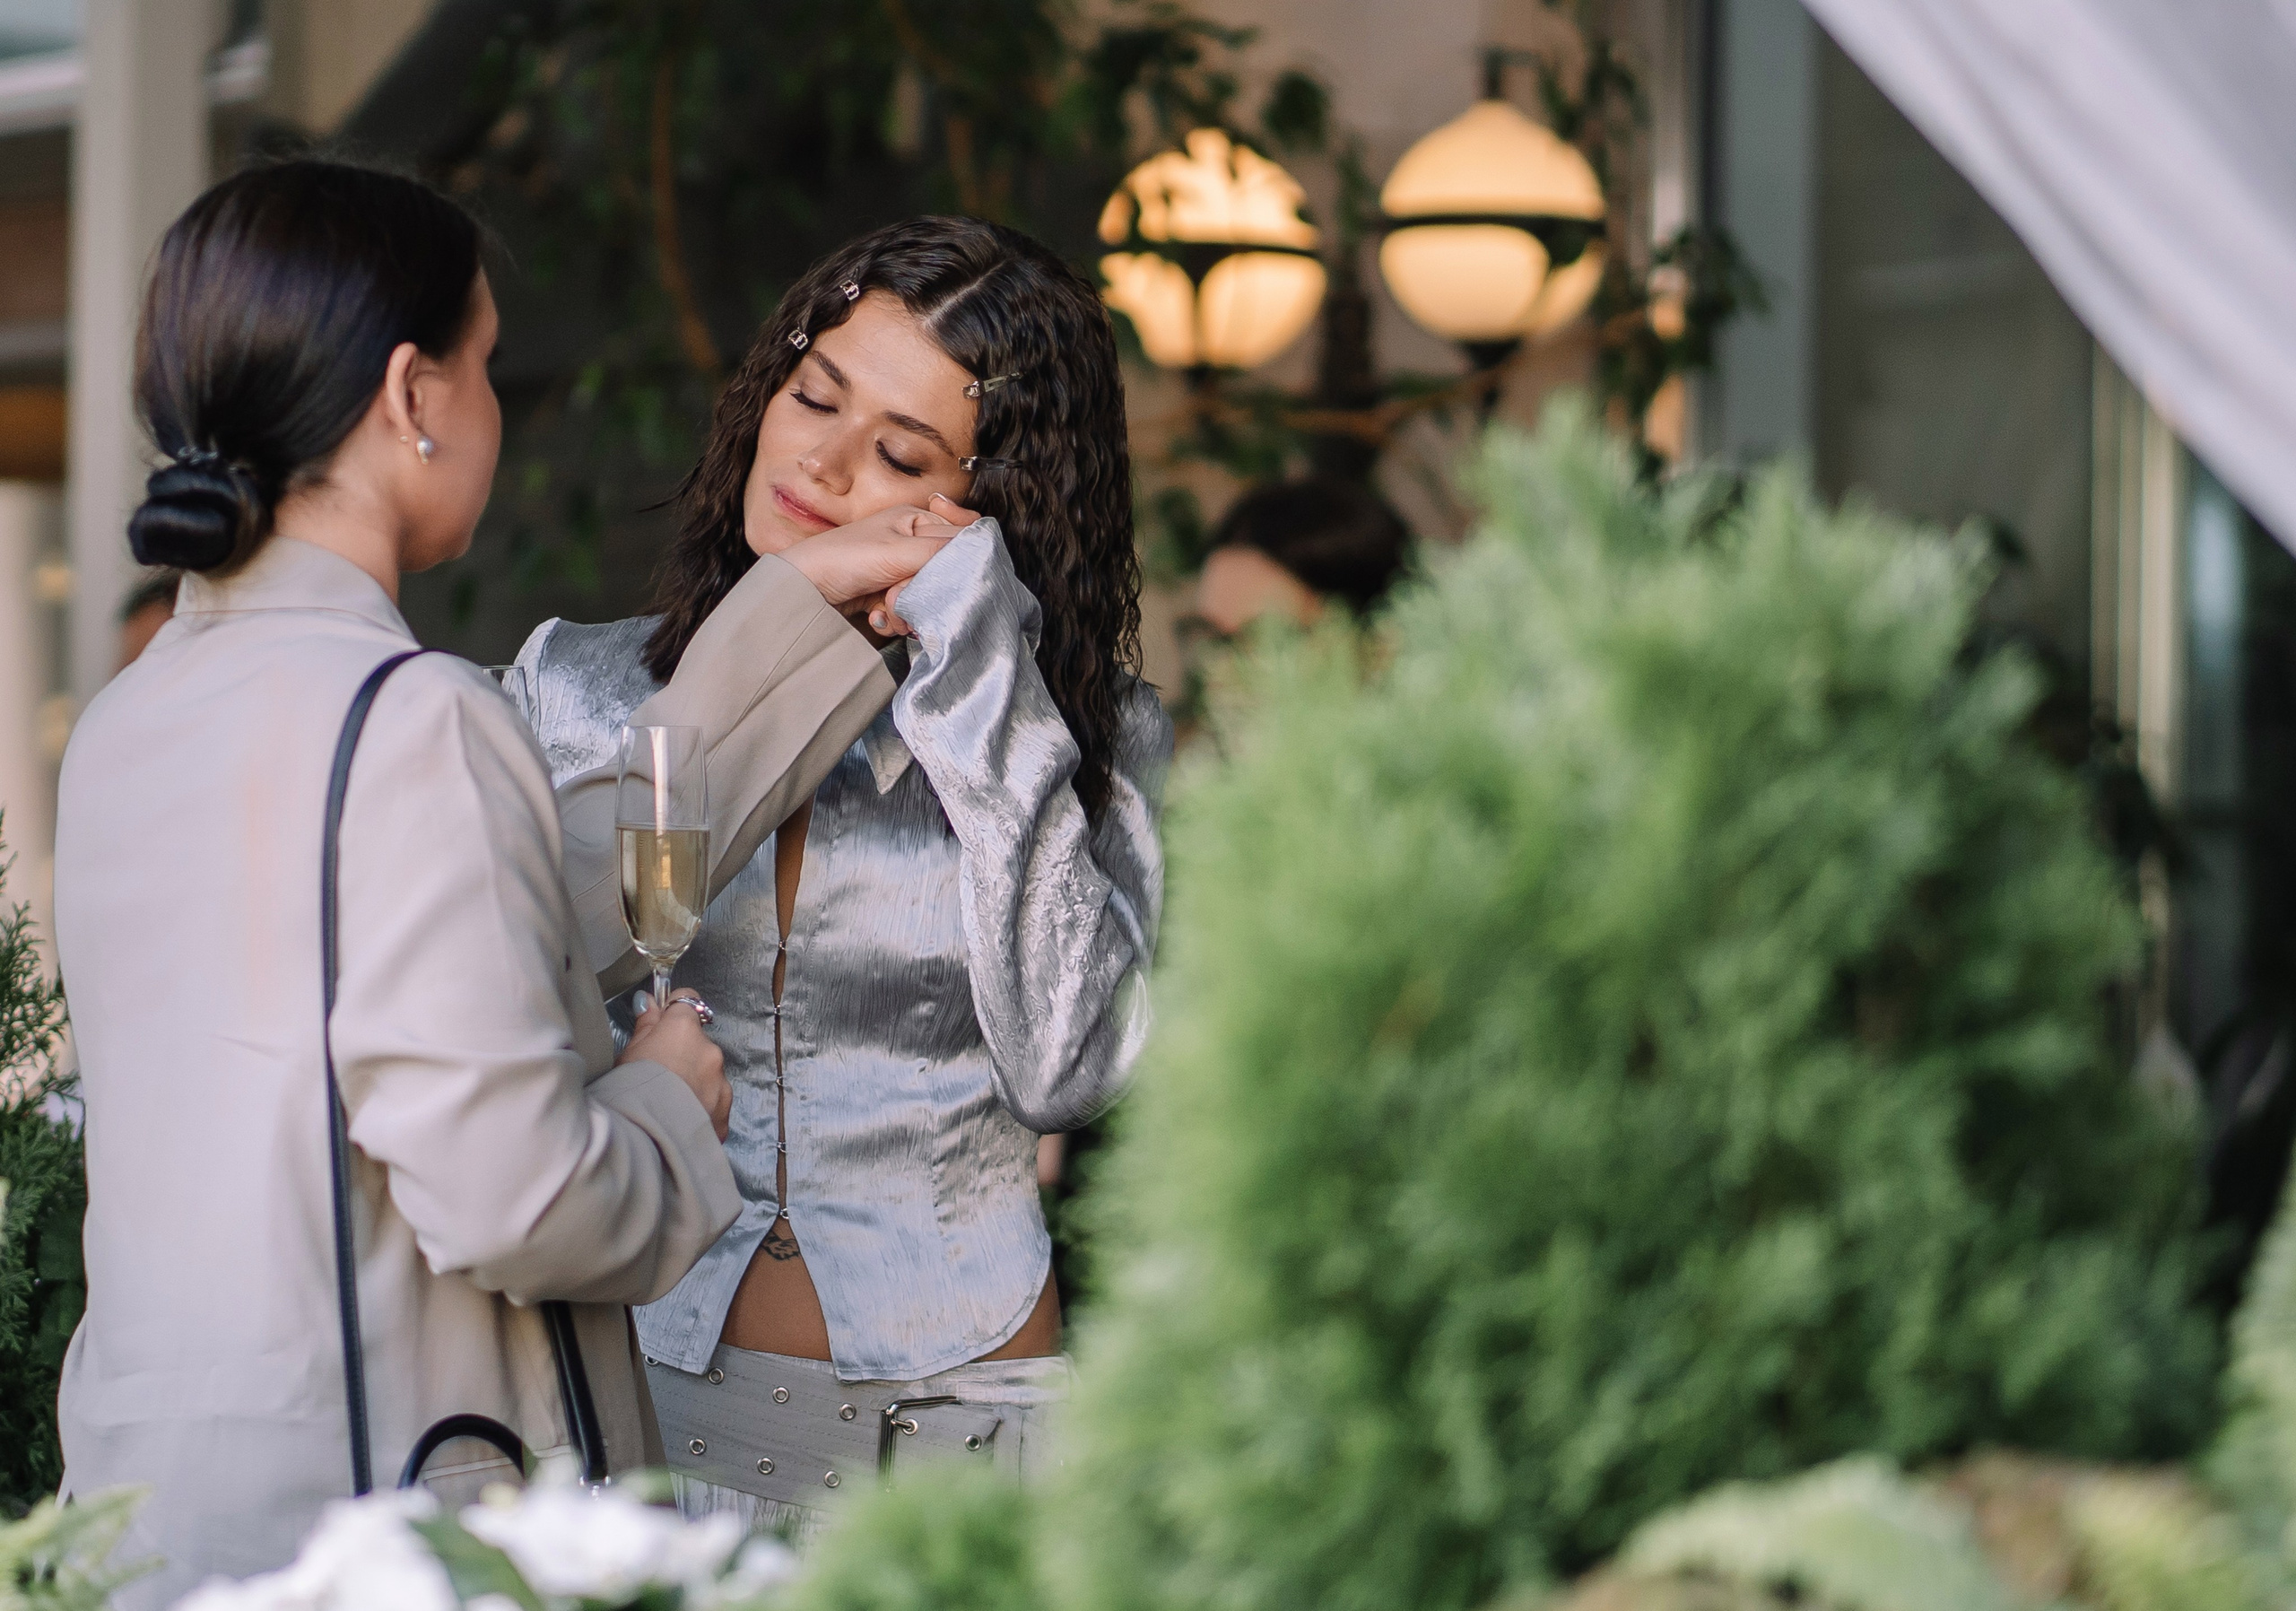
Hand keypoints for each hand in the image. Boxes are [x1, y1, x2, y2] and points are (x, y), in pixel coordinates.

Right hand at [619, 988, 730, 1139]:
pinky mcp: (725, 1115)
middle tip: (659, 1077)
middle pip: (698, 1044)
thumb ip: (646, 1024)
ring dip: (695, 1084)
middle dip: (684, 1055)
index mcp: (685, 1030)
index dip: (673, 1012)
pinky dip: (701, 1111)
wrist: (643, 1139)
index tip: (661, 1025)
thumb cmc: (629, 1090)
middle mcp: (711, 1052)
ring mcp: (722, 1084)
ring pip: (709, 1076)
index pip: (687, 1002)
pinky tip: (680, 1123)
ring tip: (669, 1105)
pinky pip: (714, 1106)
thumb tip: (650, 1001)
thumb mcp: (629, 1052)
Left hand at [780, 504, 961, 612]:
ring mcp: (897, 570)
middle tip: (901, 593)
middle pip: (944, 572)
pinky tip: (878, 617)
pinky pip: (909, 611)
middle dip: (926, 590)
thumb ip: (943, 551)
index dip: (960, 560)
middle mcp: (909, 542)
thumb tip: (982, 553)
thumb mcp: (899, 551)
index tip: (950, 575)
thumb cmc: (843, 559)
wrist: (802, 591)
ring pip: (928, 596)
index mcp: (916, 519)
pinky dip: (896, 619)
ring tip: (887, 607)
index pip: (960, 537)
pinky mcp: (886, 595)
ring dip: (910, 610)